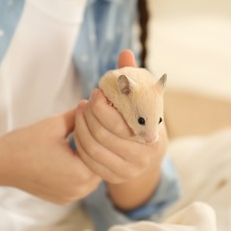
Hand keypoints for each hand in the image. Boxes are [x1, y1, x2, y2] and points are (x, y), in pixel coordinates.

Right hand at [0, 109, 101, 203]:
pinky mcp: (63, 199)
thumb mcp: (56, 124)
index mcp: (81, 173)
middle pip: (100, 165)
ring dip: (89, 159)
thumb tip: (95, 104)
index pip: (104, 152)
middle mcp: (79, 191)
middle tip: (93, 128)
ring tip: (82, 140)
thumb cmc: (26, 142)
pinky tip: (72, 155)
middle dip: (97, 147)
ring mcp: (70, 197)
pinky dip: (79, 170)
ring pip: (92, 175)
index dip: (101, 135)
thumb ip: (79, 115)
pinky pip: (80, 183)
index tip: (97, 121)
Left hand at [74, 49, 167, 209]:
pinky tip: (78, 131)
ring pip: (93, 149)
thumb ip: (134, 79)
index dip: (102, 107)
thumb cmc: (144, 121)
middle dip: (88, 116)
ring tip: (78, 113)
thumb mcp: (144, 101)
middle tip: (82, 102)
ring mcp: (128, 171)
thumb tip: (124, 52)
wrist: (148, 155)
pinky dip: (80, 145)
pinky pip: (89, 162)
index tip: (94, 92)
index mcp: (152, 136)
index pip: (120, 122)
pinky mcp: (114, 178)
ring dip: (81, 128)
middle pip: (103, 135)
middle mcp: (142, 157)